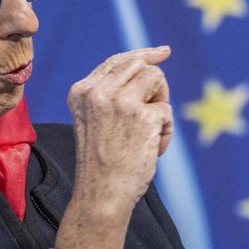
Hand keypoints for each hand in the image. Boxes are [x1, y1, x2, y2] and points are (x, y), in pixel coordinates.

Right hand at [67, 46, 173, 209]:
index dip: (143, 54)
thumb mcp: (94, 120)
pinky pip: (167, 109)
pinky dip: (166, 131)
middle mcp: (97, 91)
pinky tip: (152, 149)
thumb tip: (148, 65)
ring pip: (156, 78)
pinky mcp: (142, 115)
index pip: (116, 61)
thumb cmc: (102, 164)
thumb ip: (110, 94)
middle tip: (153, 115)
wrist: (101, 195)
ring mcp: (119, 101)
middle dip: (155, 85)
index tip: (163, 52)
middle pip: (140, 64)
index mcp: (81, 92)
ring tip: (150, 134)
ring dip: (161, 105)